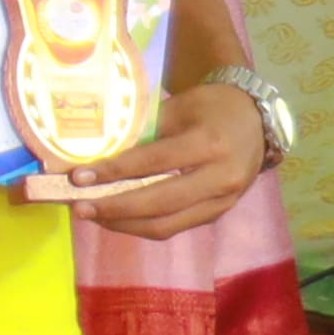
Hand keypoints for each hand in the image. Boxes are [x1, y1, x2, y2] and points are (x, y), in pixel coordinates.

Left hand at [34, 71, 275, 240]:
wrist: (255, 122)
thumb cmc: (209, 108)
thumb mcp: (176, 108)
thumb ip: (141, 131)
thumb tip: (91, 152)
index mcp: (209, 144)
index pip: (153, 162)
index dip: (113, 172)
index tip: (78, 177)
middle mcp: (221, 177)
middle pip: (160, 202)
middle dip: (114, 207)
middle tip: (78, 206)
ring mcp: (223, 200)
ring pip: (167, 224)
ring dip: (124, 223)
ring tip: (91, 214)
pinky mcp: (218, 213)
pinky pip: (176, 227)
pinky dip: (143, 226)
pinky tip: (116, 218)